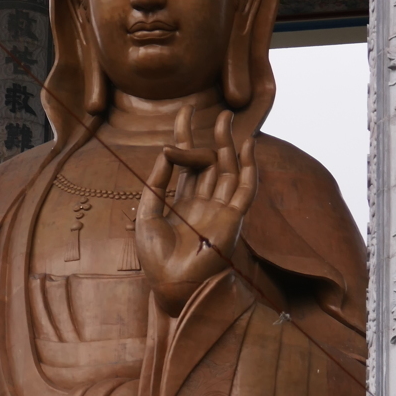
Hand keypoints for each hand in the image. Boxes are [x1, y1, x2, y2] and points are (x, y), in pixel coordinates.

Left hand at [136, 106, 255, 315]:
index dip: (186, 136)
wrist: (170, 285)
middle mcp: (204, 204)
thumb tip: (166, 150)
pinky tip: (248, 147)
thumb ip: (157, 182)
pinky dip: (249, 168)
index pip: (187, 163)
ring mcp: (219, 211)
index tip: (185, 110)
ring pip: (228, 171)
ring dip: (229, 145)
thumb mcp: (147, 213)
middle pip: (211, 163)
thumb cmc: (155, 258)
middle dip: (215, 137)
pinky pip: (245, 189)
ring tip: (228, 119)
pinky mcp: (233, 220)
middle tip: (220, 111)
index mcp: (183, 204)